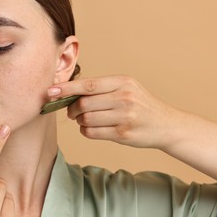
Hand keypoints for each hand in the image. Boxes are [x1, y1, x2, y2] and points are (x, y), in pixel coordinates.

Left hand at [49, 75, 180, 148]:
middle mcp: (124, 98)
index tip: (51, 92)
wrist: (165, 125)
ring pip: (86, 119)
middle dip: (71, 109)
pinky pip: (92, 133)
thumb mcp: (126, 88)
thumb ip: (101, 88)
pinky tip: (91, 128)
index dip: (66, 89)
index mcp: (122, 82)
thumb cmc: (140, 105)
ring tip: (84, 119)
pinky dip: (85, 131)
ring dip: (79, 121)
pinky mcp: (123, 134)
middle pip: (83, 104)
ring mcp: (124, 117)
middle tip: (71, 112)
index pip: (87, 85)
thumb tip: (68, 92)